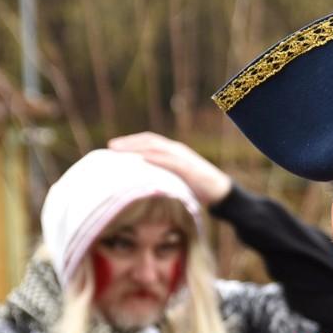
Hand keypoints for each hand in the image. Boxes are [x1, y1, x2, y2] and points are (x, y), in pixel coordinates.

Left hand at [107, 131, 232, 207]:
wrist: (221, 192)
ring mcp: (183, 157)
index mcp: (172, 152)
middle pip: (149, 140)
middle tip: (111, 147)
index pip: (149, 142)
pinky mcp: (189, 168)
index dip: (131, 142)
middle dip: (129, 142)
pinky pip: (170, 161)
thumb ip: (161, 178)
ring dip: (137, 147)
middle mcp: (176, 150)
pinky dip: (156, 158)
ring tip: (121, 150)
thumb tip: (141, 186)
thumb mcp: (175, 181)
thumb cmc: (197, 189)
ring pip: (156, 147)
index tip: (113, 147)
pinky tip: (143, 159)